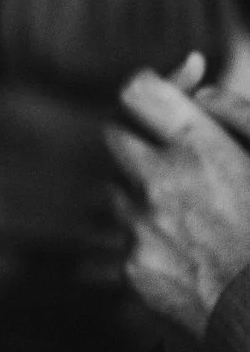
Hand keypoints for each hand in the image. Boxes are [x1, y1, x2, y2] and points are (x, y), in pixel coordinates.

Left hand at [110, 57, 249, 336]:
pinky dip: (150, 233)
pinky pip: (126, 234)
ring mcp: (142, 226)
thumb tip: (200, 93)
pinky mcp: (133, 264)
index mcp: (203, 150)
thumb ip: (240, 117)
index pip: (136, 94)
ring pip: (117, 186)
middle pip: (114, 134)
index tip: (160, 93)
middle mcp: (162, 183)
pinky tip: (192, 248)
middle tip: (167, 145)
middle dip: (137, 133)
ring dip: (143, 187)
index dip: (149, 87)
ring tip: (195, 209)